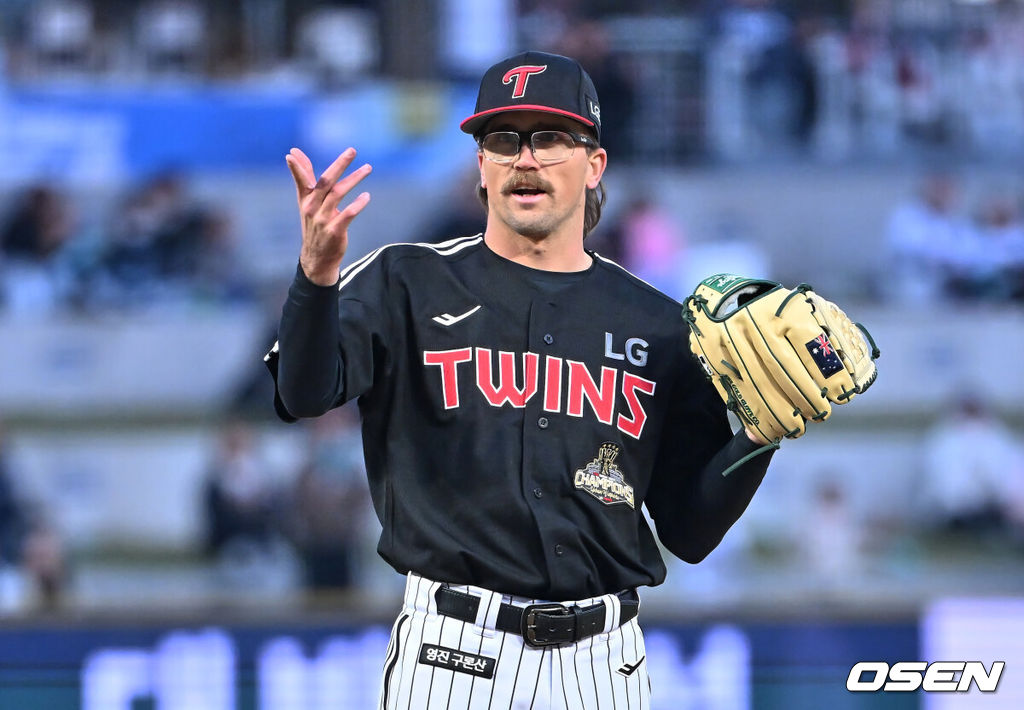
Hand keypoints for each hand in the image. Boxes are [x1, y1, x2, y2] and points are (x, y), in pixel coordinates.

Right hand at [285, 147, 372, 285]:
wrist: (317, 259)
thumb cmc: (314, 225)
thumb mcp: (307, 201)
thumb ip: (304, 177)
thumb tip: (294, 153)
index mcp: (306, 200)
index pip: (301, 181)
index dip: (297, 169)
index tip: (291, 154)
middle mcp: (312, 208)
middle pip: (325, 182)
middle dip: (339, 165)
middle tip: (352, 150)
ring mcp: (323, 220)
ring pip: (338, 194)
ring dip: (354, 179)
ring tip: (368, 168)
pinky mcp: (335, 231)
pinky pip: (348, 214)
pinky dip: (358, 204)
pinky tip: (366, 196)